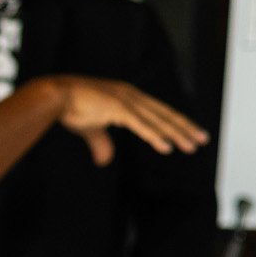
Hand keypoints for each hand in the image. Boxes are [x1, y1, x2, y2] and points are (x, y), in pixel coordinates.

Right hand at [45, 75, 208, 165]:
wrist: (53, 95)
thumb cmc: (69, 108)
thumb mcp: (90, 128)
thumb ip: (102, 143)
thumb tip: (106, 162)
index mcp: (126, 96)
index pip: (157, 111)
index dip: (174, 122)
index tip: (190, 132)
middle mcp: (130, 95)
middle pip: (164, 114)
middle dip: (184, 127)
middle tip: (202, 139)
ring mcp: (125, 100)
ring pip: (157, 120)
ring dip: (176, 134)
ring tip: (192, 146)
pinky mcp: (117, 107)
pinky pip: (140, 125)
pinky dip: (155, 136)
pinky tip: (167, 147)